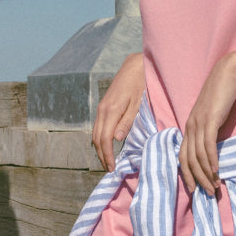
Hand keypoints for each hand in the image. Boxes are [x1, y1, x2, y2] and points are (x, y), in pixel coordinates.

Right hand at [92, 53, 144, 171]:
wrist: (134, 66)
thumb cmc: (140, 84)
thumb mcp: (138, 103)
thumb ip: (127, 121)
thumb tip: (116, 138)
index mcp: (111, 111)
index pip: (104, 139)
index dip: (107, 155)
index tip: (112, 167)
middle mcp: (103, 110)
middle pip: (97, 139)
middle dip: (102, 155)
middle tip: (109, 169)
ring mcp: (101, 108)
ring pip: (95, 133)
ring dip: (99, 149)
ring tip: (107, 161)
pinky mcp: (103, 106)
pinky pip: (98, 127)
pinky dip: (100, 139)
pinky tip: (106, 146)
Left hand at [179, 54, 235, 195]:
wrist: (229, 72)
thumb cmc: (223, 93)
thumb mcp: (214, 114)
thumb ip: (211, 129)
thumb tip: (214, 147)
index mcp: (190, 126)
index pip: (182, 155)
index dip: (187, 174)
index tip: (195, 189)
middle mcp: (190, 126)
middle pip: (187, 159)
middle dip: (196, 179)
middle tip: (207, 194)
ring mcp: (198, 123)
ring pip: (197, 156)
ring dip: (205, 174)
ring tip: (214, 187)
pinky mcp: (209, 120)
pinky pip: (208, 145)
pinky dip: (211, 160)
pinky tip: (216, 171)